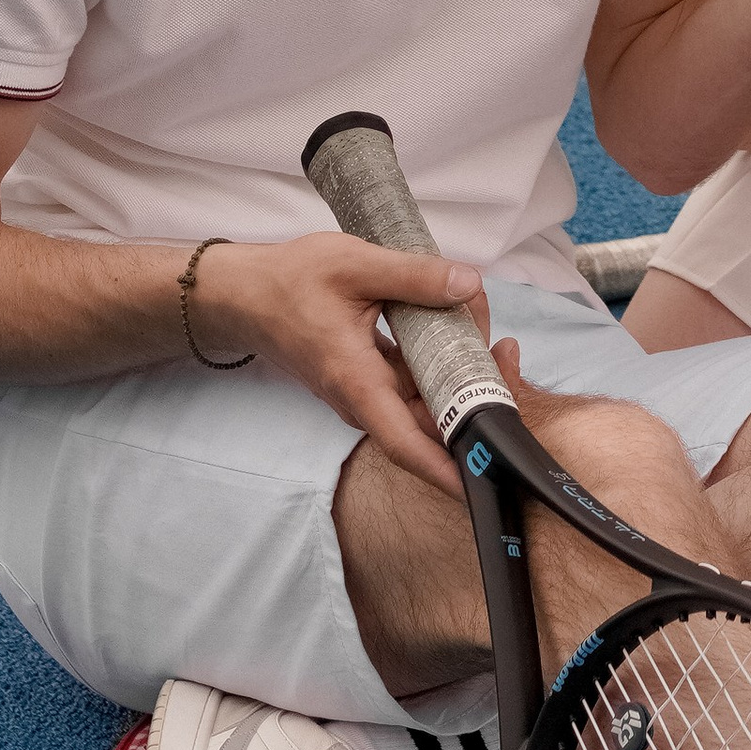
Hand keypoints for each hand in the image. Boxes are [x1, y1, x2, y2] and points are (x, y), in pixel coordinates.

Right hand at [191, 233, 489, 495]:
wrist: (244, 295)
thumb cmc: (290, 282)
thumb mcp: (356, 266)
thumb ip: (415, 276)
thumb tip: (469, 285)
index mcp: (357, 382)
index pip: (405, 444)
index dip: (446, 469)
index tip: (481, 484)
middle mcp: (362, 398)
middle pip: (428, 417)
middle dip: (474, 393)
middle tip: (506, 351)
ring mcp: (365, 390)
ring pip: (423, 394)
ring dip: (459, 367)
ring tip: (483, 321)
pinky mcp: (368, 377)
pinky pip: (411, 378)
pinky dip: (438, 356)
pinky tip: (457, 320)